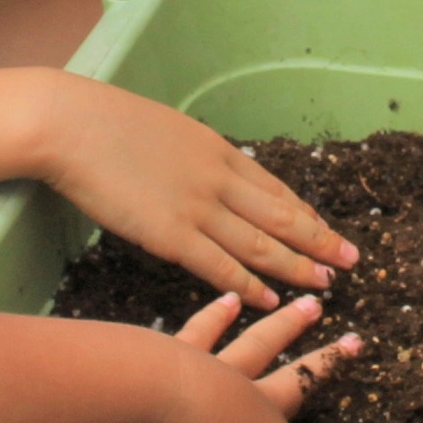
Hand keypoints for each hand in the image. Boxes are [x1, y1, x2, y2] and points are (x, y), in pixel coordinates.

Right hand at [36, 75, 358, 307]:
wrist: (70, 124)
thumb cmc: (104, 124)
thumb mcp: (165, 130)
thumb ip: (191, 156)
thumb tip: (205, 170)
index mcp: (217, 150)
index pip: (275, 189)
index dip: (306, 215)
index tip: (329, 231)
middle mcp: (218, 179)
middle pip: (282, 217)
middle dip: (320, 241)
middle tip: (352, 260)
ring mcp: (197, 207)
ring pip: (261, 245)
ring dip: (297, 266)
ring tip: (325, 283)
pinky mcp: (170, 235)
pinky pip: (221, 267)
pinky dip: (250, 285)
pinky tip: (271, 299)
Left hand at [149, 319, 355, 422]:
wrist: (163, 397)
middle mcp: (253, 398)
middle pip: (296, 382)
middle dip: (326, 365)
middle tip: (355, 339)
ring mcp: (219, 371)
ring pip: (259, 345)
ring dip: (285, 326)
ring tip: (309, 304)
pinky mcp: (181, 354)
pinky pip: (203, 331)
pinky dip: (216, 316)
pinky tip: (229, 300)